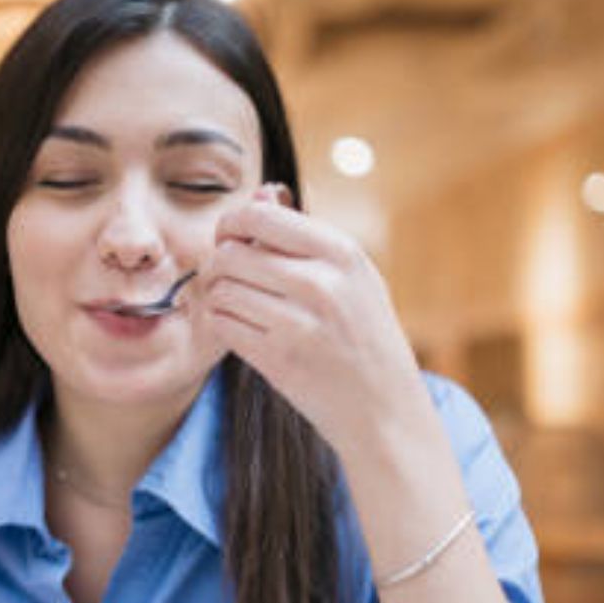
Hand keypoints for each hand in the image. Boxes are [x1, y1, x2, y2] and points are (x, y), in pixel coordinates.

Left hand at [199, 184, 427, 452]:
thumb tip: (260, 193)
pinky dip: (221, 324)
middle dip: (217, 263)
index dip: (231, 224)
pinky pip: (223, 325)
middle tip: (226, 277)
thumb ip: (304, 236)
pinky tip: (239, 328)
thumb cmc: (365, 337)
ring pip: (221, 289)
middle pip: (230, 253)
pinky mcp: (279, 360)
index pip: (258, 216)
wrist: (385, 408)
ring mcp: (299, 324)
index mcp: (342, 253)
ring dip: (217, 296)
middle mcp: (322, 283)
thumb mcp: (353, 277)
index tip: (231, 239)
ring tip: (236, 305)